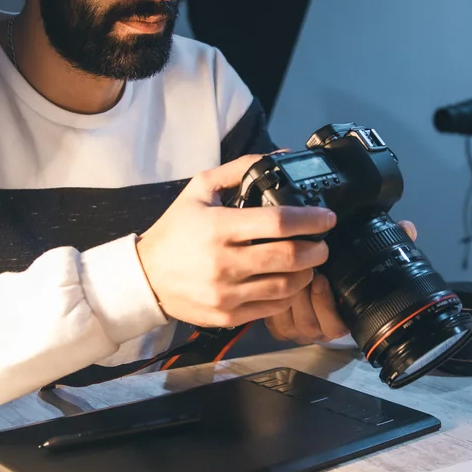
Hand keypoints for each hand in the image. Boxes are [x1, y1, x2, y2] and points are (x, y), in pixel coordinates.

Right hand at [136, 154, 336, 327]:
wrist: (145, 277)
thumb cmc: (175, 231)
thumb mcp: (200, 189)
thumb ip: (239, 169)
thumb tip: (279, 156)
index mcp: (218, 227)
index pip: (278, 223)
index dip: (310, 220)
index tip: (326, 218)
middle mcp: (223, 262)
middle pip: (289, 257)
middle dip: (317, 249)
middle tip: (322, 242)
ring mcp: (226, 293)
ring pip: (286, 286)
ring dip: (307, 273)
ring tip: (308, 262)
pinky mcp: (228, 315)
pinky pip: (273, 307)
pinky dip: (289, 294)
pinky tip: (289, 282)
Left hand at [266, 220, 416, 343]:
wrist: (318, 287)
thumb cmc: (342, 274)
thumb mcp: (363, 259)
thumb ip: (390, 244)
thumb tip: (407, 228)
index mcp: (343, 320)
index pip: (336, 324)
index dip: (326, 303)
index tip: (322, 279)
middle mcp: (320, 330)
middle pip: (308, 321)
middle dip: (303, 294)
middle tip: (298, 268)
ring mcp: (298, 331)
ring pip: (289, 320)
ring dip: (286, 295)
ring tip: (286, 271)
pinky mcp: (278, 328)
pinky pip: (274, 321)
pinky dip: (273, 302)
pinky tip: (274, 280)